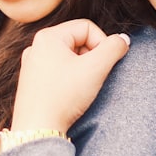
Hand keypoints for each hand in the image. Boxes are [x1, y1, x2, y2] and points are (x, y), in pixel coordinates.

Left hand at [11, 19, 129, 134]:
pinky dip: (70, 79)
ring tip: (82, 87)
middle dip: (92, 57)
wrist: (37, 129)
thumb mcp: (95, 69)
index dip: (102, 43)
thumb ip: (114, 48)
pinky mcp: (32, 81)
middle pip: (77, 40)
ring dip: (82, 69)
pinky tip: (71, 94)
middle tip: (94, 76)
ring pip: (68, 57)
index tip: (105, 64)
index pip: (87, 27)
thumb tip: (123, 40)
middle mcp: (36, 46)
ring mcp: (32, 64)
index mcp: (48, 36)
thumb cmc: (63, 97)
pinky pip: (58, 71)